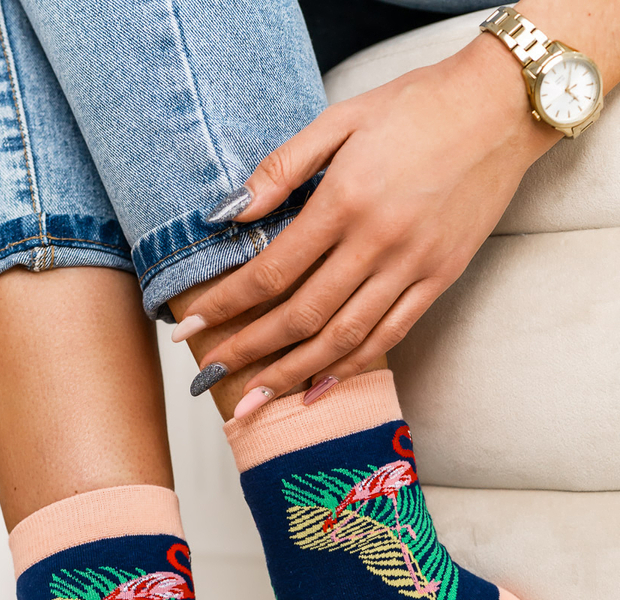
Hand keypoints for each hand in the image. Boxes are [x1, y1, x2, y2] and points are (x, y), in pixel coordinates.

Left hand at [175, 34, 558, 416]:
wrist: (502, 107)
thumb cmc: (416, 106)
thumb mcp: (341, 118)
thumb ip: (281, 167)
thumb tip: (228, 213)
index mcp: (346, 201)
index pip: (271, 272)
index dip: (225, 306)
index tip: (188, 329)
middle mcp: (378, 243)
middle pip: (300, 317)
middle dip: (248, 352)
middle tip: (208, 377)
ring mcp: (412, 267)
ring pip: (342, 338)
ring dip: (292, 375)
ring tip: (252, 401)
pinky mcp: (439, 279)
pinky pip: (389, 337)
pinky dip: (350, 369)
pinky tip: (316, 390)